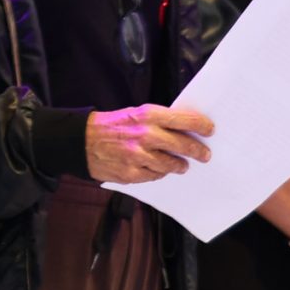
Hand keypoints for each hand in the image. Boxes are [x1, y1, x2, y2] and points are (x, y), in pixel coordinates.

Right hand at [84, 104, 214, 183]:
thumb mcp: (134, 114)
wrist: (80, 140)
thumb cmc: (110, 126)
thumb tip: (184, 129)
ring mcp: (139, 156)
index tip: (210, 130)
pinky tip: (156, 168)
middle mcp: (145, 135)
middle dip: (198, 151)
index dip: (201, 125)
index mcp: (147, 116)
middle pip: (183, 145)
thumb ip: (158, 121)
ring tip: (181, 165)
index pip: (184, 120)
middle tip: (204, 155)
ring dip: (179, 165)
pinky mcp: (132, 173)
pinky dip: (158, 173)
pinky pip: (155, 176)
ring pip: (172, 165)